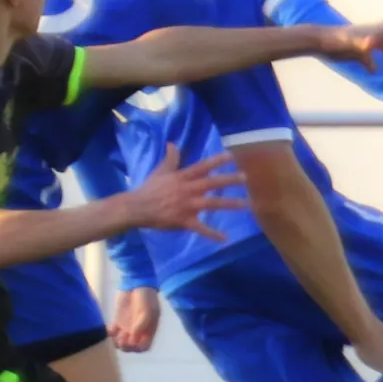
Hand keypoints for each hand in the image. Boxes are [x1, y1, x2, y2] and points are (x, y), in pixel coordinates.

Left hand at [110, 286, 161, 352]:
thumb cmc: (146, 298)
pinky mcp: (118, 321)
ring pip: (121, 341)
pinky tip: (109, 330)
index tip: (133, 342)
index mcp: (148, 330)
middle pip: (131, 347)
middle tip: (122, 339)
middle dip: (126, 347)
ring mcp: (127, 326)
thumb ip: (141, 326)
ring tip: (115, 334)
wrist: (137, 284)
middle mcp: (137, 331)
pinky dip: (110, 334)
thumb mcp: (147, 312)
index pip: (144, 347)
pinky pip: (112, 332)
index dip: (138, 348)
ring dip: (117, 342)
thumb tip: (133, 338)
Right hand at [126, 146, 245, 239]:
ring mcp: (187, 206)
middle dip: (229, 180)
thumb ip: (170, 158)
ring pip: (211, 204)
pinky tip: (224, 238)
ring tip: (244, 204)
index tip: (231, 156)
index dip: (216, 161)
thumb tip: (172, 143)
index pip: (202, 167)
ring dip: (229, 204)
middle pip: (212, 183)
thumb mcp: (160, 171)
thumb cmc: (150, 189)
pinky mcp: (184, 221)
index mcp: (182, 177)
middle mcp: (188, 190)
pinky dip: (212, 234)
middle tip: (245, 178)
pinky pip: (200, 228)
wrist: (137, 208)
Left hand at [318, 19, 382, 71]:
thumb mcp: (351, 43)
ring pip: (382, 47)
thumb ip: (362, 44)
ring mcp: (364, 42)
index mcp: (374, 31)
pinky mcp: (356, 51)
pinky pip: (370, 57)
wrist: (319, 42)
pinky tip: (372, 72)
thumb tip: (371, 44)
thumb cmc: (335, 41)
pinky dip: (374, 64)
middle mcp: (371, 35)